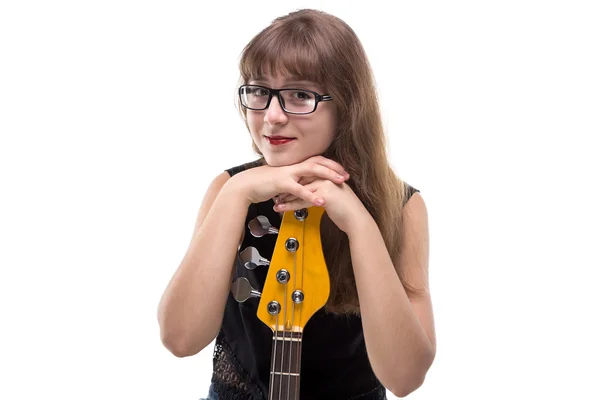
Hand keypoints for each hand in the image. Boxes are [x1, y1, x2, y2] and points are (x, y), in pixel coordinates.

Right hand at [232, 156, 350, 206]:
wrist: (244, 186)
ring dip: (328, 176)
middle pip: (318, 161)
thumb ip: (292, 182)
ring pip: (312, 170)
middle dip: (334, 168)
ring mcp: (287, 173)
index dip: (330, 164)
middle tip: (347, 176)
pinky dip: (311, 195)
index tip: (342, 171)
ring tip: (341, 183)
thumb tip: (301, 186)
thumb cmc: (261, 184)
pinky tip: (321, 201)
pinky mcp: (281, 183)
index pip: (316, 160)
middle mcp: (292, 166)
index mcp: (293, 165)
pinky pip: (299, 189)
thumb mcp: (281, 181)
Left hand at [273, 178, 367, 233]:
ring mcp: (326, 184)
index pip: (307, 176)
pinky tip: (284, 208)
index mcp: (329, 175)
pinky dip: (291, 205)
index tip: (284, 189)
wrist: (357, 220)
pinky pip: (304, 200)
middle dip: (288, 189)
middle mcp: (327, 177)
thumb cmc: (347, 212)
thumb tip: (314, 195)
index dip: (295, 183)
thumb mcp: (335, 197)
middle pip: (302, 181)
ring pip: (301, 191)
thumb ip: (324, 192)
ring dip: (286, 198)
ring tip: (277, 204)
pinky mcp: (325, 194)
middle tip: (276, 195)